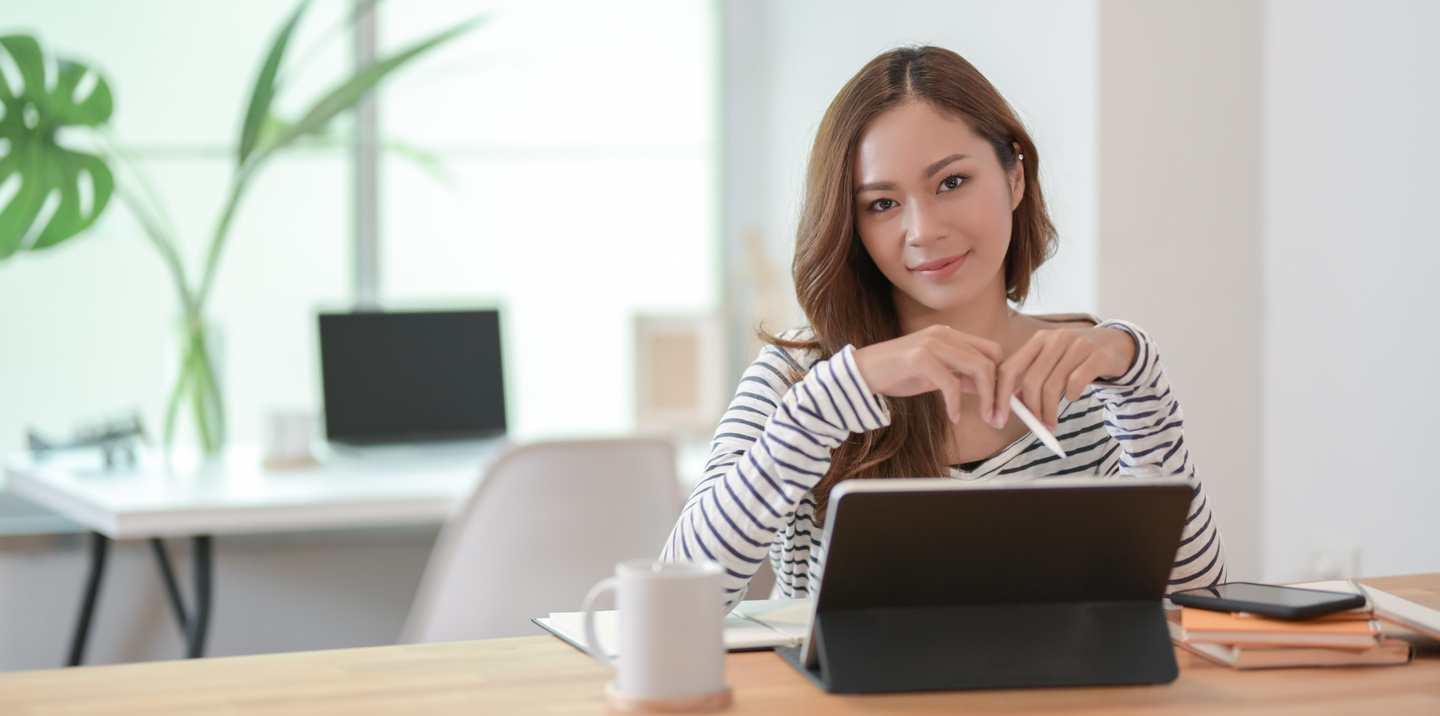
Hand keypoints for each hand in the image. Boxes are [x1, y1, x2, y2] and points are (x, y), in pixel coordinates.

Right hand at [852, 325, 1003, 423]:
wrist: (860, 373)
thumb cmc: (895, 374)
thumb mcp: (933, 376)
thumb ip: (959, 377)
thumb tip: (986, 389)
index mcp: (949, 335)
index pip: (992, 350)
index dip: (1001, 377)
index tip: (1000, 403)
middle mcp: (944, 334)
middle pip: (990, 361)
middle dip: (998, 392)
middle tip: (997, 417)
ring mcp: (932, 343)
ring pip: (978, 368)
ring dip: (987, 398)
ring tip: (985, 417)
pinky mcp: (920, 356)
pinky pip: (951, 383)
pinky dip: (956, 403)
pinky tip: (954, 416)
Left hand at [993, 327, 1136, 429]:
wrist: (1117, 344)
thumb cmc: (1078, 358)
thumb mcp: (1052, 363)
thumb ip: (1032, 379)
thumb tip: (1011, 404)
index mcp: (1038, 340)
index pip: (1008, 369)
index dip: (1000, 396)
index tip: (997, 419)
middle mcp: (1055, 339)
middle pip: (1032, 382)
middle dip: (1031, 410)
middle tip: (1036, 426)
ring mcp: (1077, 345)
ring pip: (1053, 386)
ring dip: (1050, 411)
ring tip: (1051, 423)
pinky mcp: (1097, 356)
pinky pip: (1076, 383)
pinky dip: (1071, 396)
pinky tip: (1073, 398)